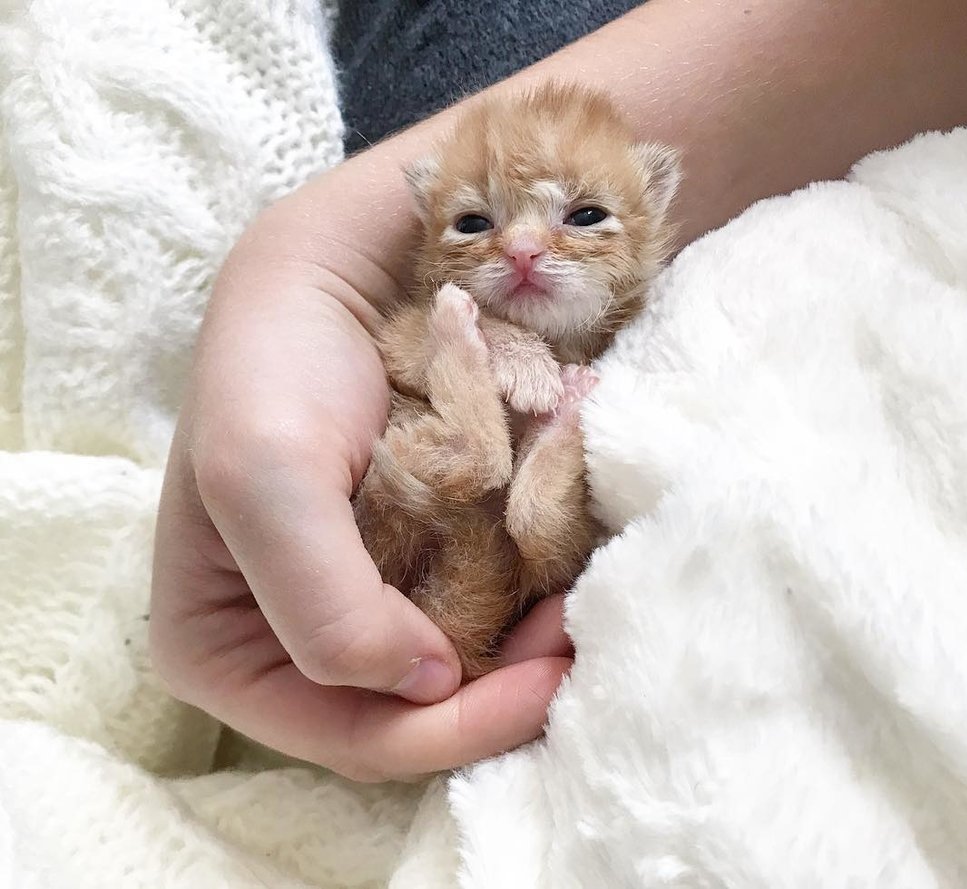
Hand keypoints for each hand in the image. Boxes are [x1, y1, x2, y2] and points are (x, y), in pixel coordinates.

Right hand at [150, 207, 571, 781]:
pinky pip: (480, 609)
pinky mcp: (415, 558)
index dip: (446, 731)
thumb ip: (322, 606)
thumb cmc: (278, 362)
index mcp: (224, 648)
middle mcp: (296, 641)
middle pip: (410, 715)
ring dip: (525, 650)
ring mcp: (364, 601)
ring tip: (581, 607)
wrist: (345, 272)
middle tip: (575, 646)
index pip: (346, 736)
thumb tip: (426, 684)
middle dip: (496, 691)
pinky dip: (528, 603)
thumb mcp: (264, 478)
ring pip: (457, 671)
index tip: (535, 681)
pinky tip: (567, 575)